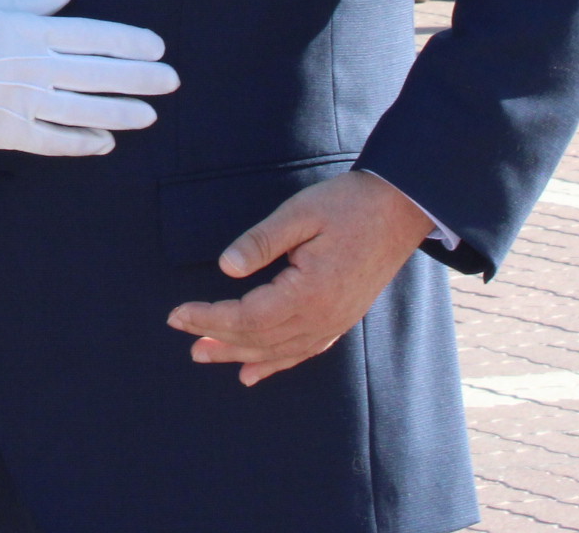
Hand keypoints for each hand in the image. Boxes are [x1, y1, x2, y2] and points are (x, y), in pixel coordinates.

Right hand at [0, 0, 176, 156]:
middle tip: (171, 82)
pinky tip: (105, 144)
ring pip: (84, 110)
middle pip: (98, 73)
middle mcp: (32, 67)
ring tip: (148, 115)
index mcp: (26, 31)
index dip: (129, 42)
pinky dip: (81, 143)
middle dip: (140, 78)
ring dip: (120, 113)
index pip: (92, 36)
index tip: (158, 47)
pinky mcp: (4, 132)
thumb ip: (28, 3)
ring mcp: (20, 102)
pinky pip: (52, 141)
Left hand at [167, 169, 434, 385]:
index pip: (248, 316)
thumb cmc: (349, 205)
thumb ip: (261, 241)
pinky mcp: (341, 319)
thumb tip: (226, 268)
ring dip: (239, 356)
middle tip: (183, 337)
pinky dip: (275, 365)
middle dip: (217, 339)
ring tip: (205, 355)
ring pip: (279, 351)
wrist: (400, 210)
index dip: (210, 318)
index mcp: (310, 291)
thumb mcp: (300, 212)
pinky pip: (303, 351)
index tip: (177, 315)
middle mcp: (323, 316)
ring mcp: (335, 322)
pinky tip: (253, 374)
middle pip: (260, 340)